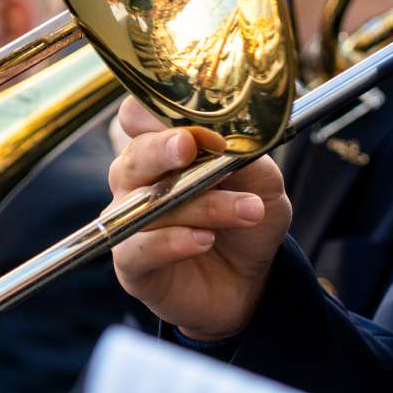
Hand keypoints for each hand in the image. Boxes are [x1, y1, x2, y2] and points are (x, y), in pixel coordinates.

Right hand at [106, 98, 288, 340]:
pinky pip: (137, 247)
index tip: (197, 121)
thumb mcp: (263, 184)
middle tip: (190, 145)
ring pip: (147, 203)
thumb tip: (234, 141)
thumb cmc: (246, 222)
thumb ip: (247, 158)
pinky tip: (205, 240)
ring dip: (201, 204)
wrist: (251, 280)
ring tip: (247, 211)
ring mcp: (129, 220)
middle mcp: (137, 180)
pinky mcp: (130, 263)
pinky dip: (173, 242)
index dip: (157, 112)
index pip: (138, 116)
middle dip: (162, 147)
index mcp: (163, 149)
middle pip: (134, 154)